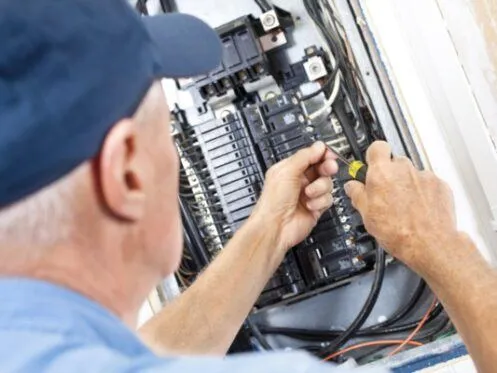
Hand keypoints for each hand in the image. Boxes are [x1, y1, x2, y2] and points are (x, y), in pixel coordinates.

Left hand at [250, 142, 337, 251]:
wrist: (275, 227)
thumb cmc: (273, 201)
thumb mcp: (287, 171)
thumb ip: (305, 156)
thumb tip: (319, 146)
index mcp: (290, 169)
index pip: (311, 156)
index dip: (322, 154)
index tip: (329, 154)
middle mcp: (300, 180)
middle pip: (323, 168)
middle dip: (326, 168)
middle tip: (329, 168)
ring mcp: (309, 194)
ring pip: (327, 184)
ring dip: (319, 188)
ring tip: (308, 194)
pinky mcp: (316, 207)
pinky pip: (328, 199)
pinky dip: (320, 202)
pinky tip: (310, 205)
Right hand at [344, 141, 456, 272]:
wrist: (429, 245)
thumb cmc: (398, 232)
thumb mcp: (366, 214)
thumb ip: (357, 194)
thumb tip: (352, 187)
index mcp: (382, 173)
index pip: (377, 147)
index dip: (374, 156)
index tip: (372, 167)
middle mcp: (403, 169)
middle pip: (394, 162)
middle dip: (390, 174)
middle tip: (386, 194)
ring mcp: (424, 176)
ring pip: (411, 174)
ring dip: (407, 184)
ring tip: (404, 206)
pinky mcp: (440, 185)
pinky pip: (427, 183)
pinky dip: (423, 193)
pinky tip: (418, 209)